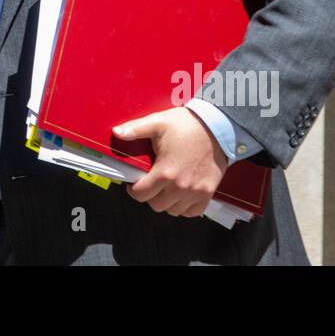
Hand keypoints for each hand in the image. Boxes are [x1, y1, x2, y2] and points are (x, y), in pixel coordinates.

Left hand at [112, 108, 229, 217]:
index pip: (141, 195)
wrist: (217, 126)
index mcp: (165, 172)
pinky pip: (192, 212)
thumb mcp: (158, 122)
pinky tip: (180, 194)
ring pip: (173, 210)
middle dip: (149, 195)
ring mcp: (195, 192)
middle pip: (156, 205)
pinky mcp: (208, 192)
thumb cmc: (188, 124)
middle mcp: (180, 186)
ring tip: (165, 188)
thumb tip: (117, 133)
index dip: (133, 190)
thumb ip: (135, 129)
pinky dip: (184, 207)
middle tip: (150, 183)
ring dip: (166, 202)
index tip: (134, 184)